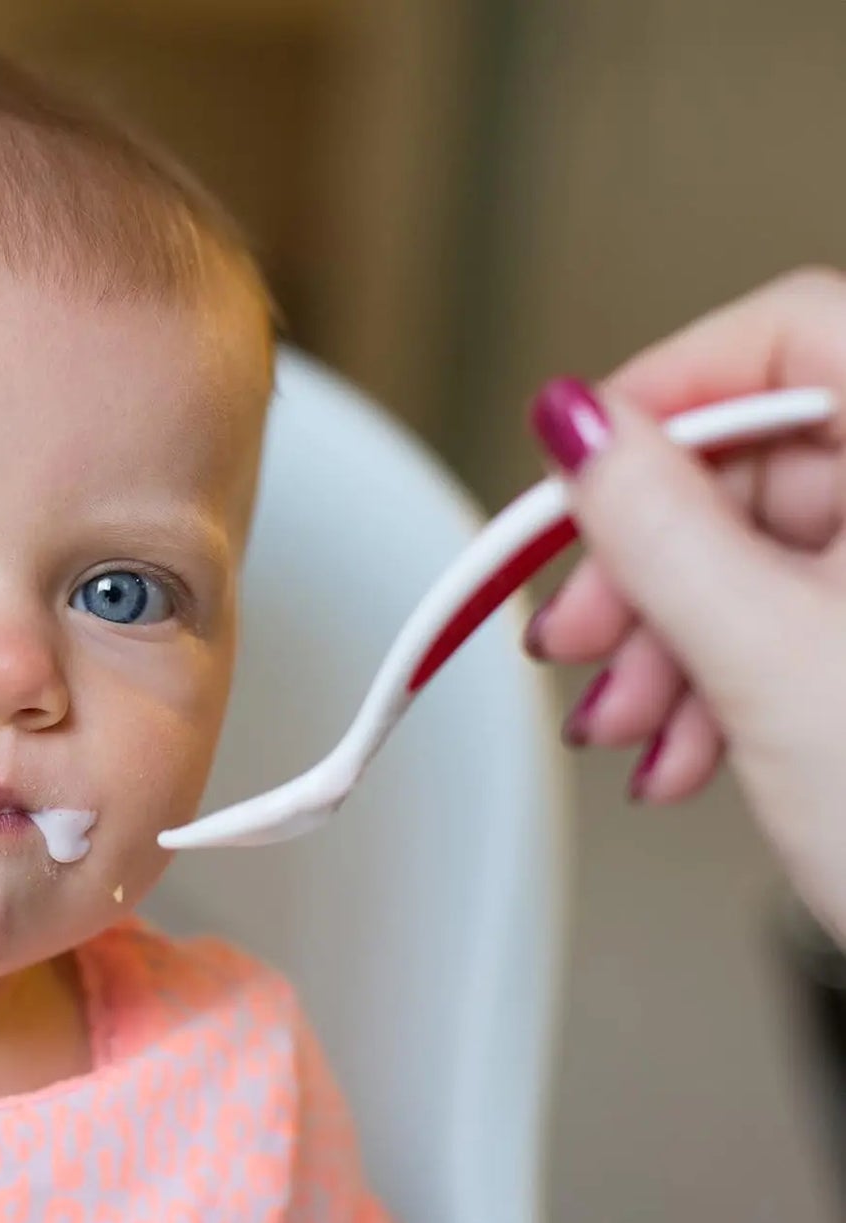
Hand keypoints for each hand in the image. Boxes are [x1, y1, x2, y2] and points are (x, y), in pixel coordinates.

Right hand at [524, 268, 845, 942]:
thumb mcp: (768, 662)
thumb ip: (657, 527)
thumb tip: (575, 423)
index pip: (792, 332)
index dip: (664, 390)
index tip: (573, 465)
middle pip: (755, 462)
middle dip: (642, 561)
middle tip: (573, 631)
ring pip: (756, 552)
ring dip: (665, 638)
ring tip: (625, 722)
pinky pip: (785, 617)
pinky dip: (716, 678)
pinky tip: (682, 747)